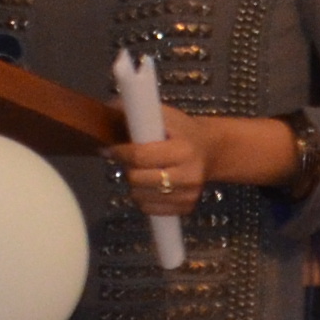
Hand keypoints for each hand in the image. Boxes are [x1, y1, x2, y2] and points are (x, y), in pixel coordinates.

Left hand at [114, 110, 296, 215]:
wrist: (211, 151)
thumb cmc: (184, 131)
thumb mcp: (166, 116)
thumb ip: (138, 113)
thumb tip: (108, 110)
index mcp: (183, 149)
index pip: (141, 156)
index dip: (120, 153)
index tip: (111, 148)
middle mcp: (188, 175)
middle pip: (138, 180)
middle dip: (127, 169)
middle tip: (128, 160)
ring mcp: (188, 195)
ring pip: (140, 198)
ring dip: (133, 185)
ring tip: (140, 171)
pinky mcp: (186, 208)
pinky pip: (150, 210)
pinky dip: (143, 198)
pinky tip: (149, 185)